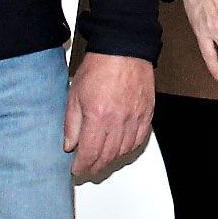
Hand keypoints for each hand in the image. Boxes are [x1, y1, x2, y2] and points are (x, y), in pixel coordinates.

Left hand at [63, 53, 153, 178]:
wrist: (124, 49)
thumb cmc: (99, 67)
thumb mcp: (74, 94)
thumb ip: (71, 123)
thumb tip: (69, 145)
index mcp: (98, 117)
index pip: (89, 153)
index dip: (82, 166)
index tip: (77, 169)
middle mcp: (119, 120)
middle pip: (107, 156)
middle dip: (96, 166)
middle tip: (88, 168)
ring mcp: (135, 117)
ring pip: (124, 151)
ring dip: (112, 159)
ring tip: (103, 160)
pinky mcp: (147, 112)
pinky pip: (140, 139)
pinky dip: (130, 148)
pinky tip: (122, 148)